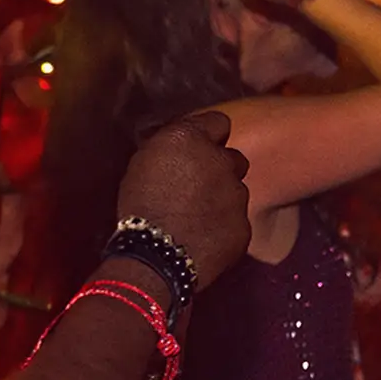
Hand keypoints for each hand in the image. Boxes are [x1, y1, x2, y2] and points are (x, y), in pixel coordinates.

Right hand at [118, 111, 252, 289]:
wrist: (153, 257)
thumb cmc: (138, 207)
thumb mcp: (143, 163)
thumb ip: (171, 147)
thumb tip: (183, 144)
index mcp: (190, 138)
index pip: (218, 122)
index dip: (208, 136)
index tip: (198, 151)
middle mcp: (220, 160)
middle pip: (233, 158)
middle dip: (220, 170)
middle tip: (196, 189)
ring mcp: (236, 194)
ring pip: (236, 192)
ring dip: (221, 200)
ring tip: (193, 219)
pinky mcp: (242, 225)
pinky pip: (236, 222)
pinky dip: (223, 228)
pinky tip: (200, 238)